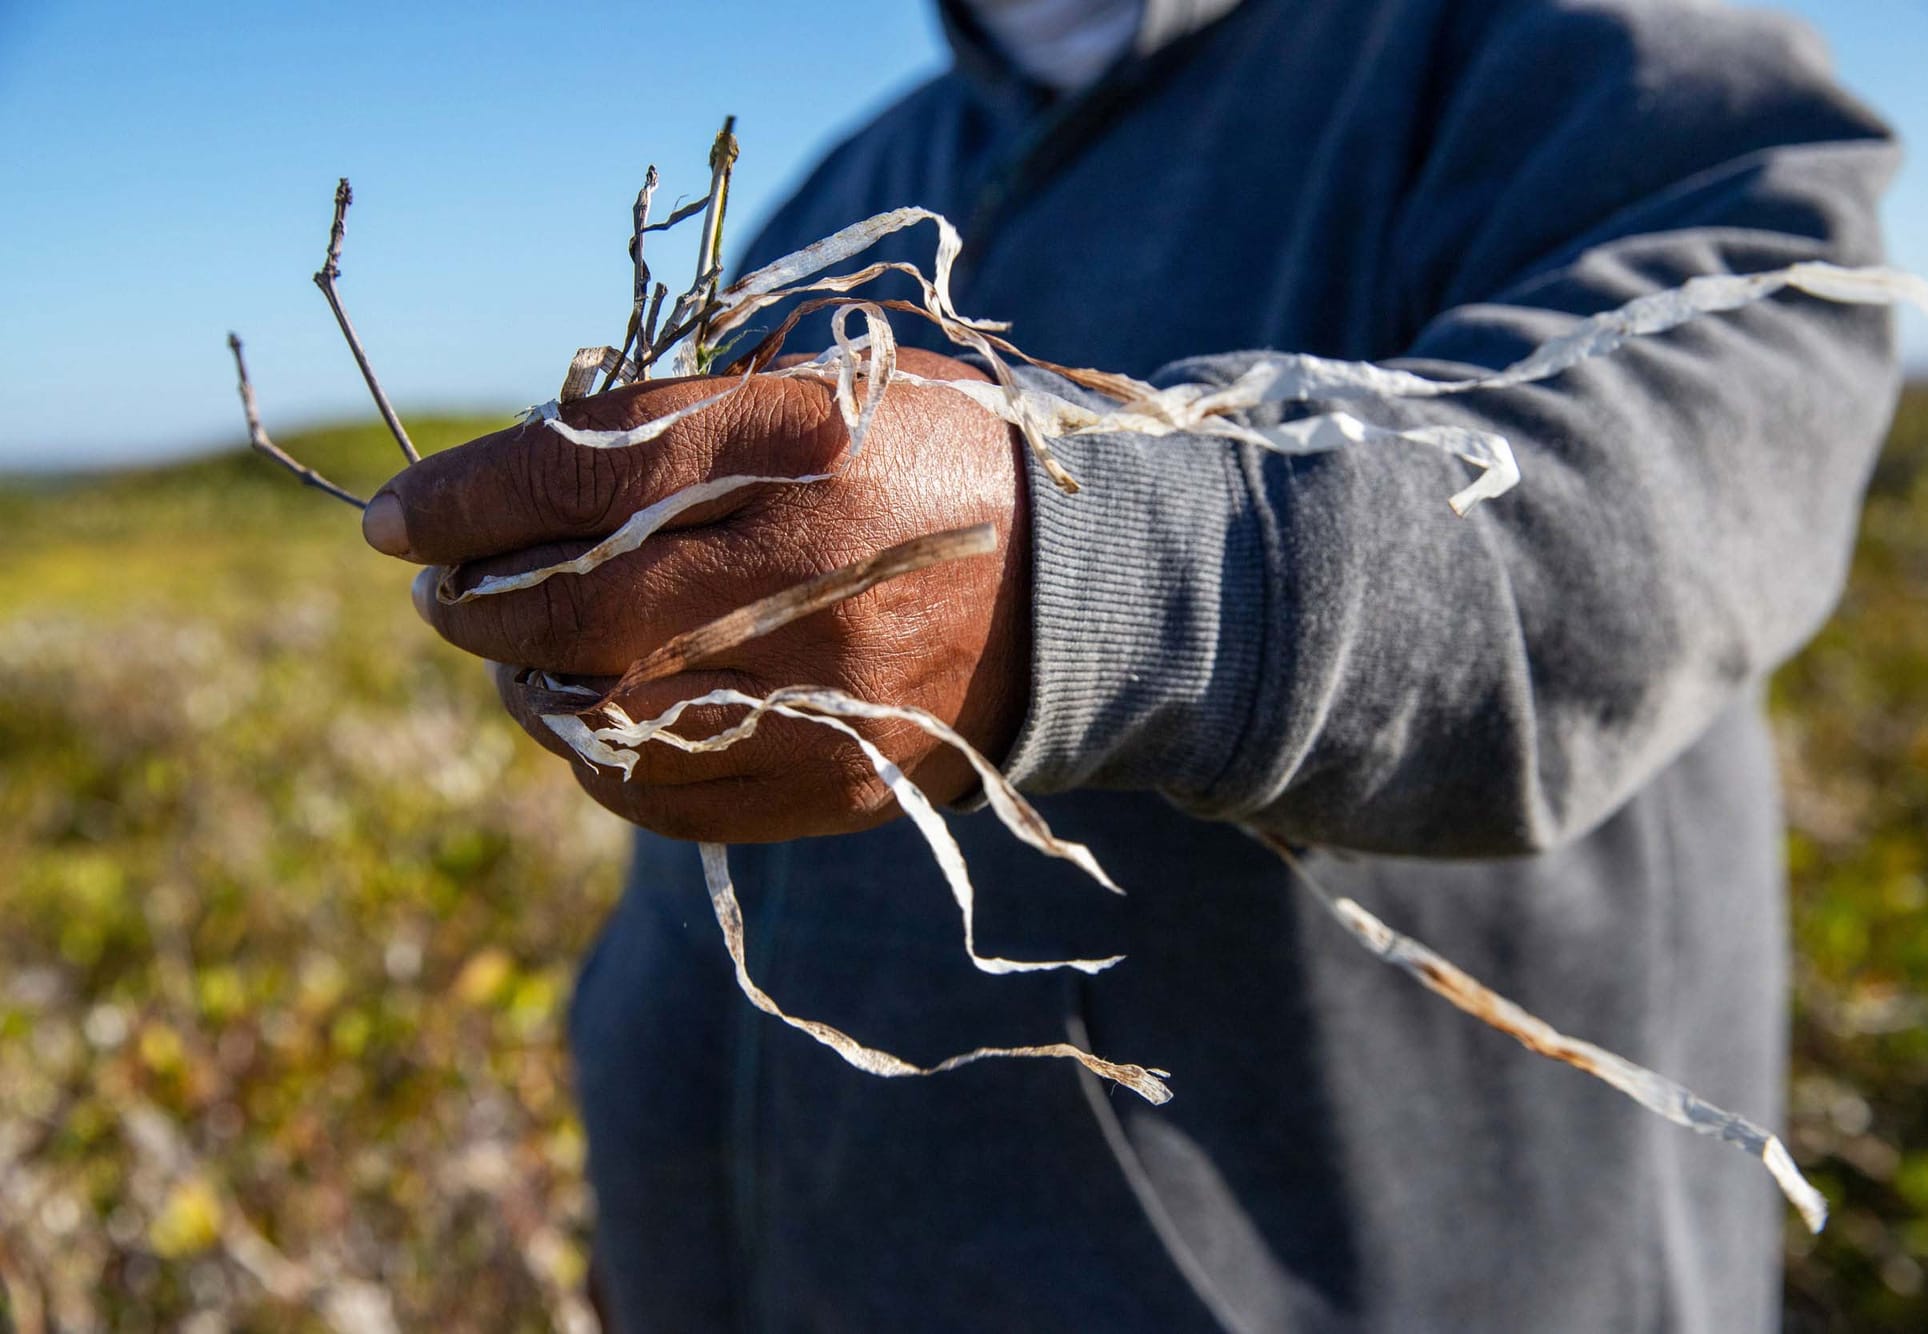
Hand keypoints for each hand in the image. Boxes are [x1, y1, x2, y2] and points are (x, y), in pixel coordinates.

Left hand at [361, 349, 1028, 841]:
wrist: (1077, 593)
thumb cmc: (926, 466)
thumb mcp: (826, 393)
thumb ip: (688, 426)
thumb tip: (518, 478)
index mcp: (814, 444)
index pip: (597, 464)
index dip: (472, 494)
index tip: (398, 519)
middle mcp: (818, 568)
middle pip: (583, 602)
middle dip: (478, 602)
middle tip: (445, 593)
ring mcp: (828, 686)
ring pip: (610, 713)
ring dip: (529, 687)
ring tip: (520, 659)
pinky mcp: (838, 775)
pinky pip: (667, 798)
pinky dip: (598, 764)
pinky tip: (592, 724)